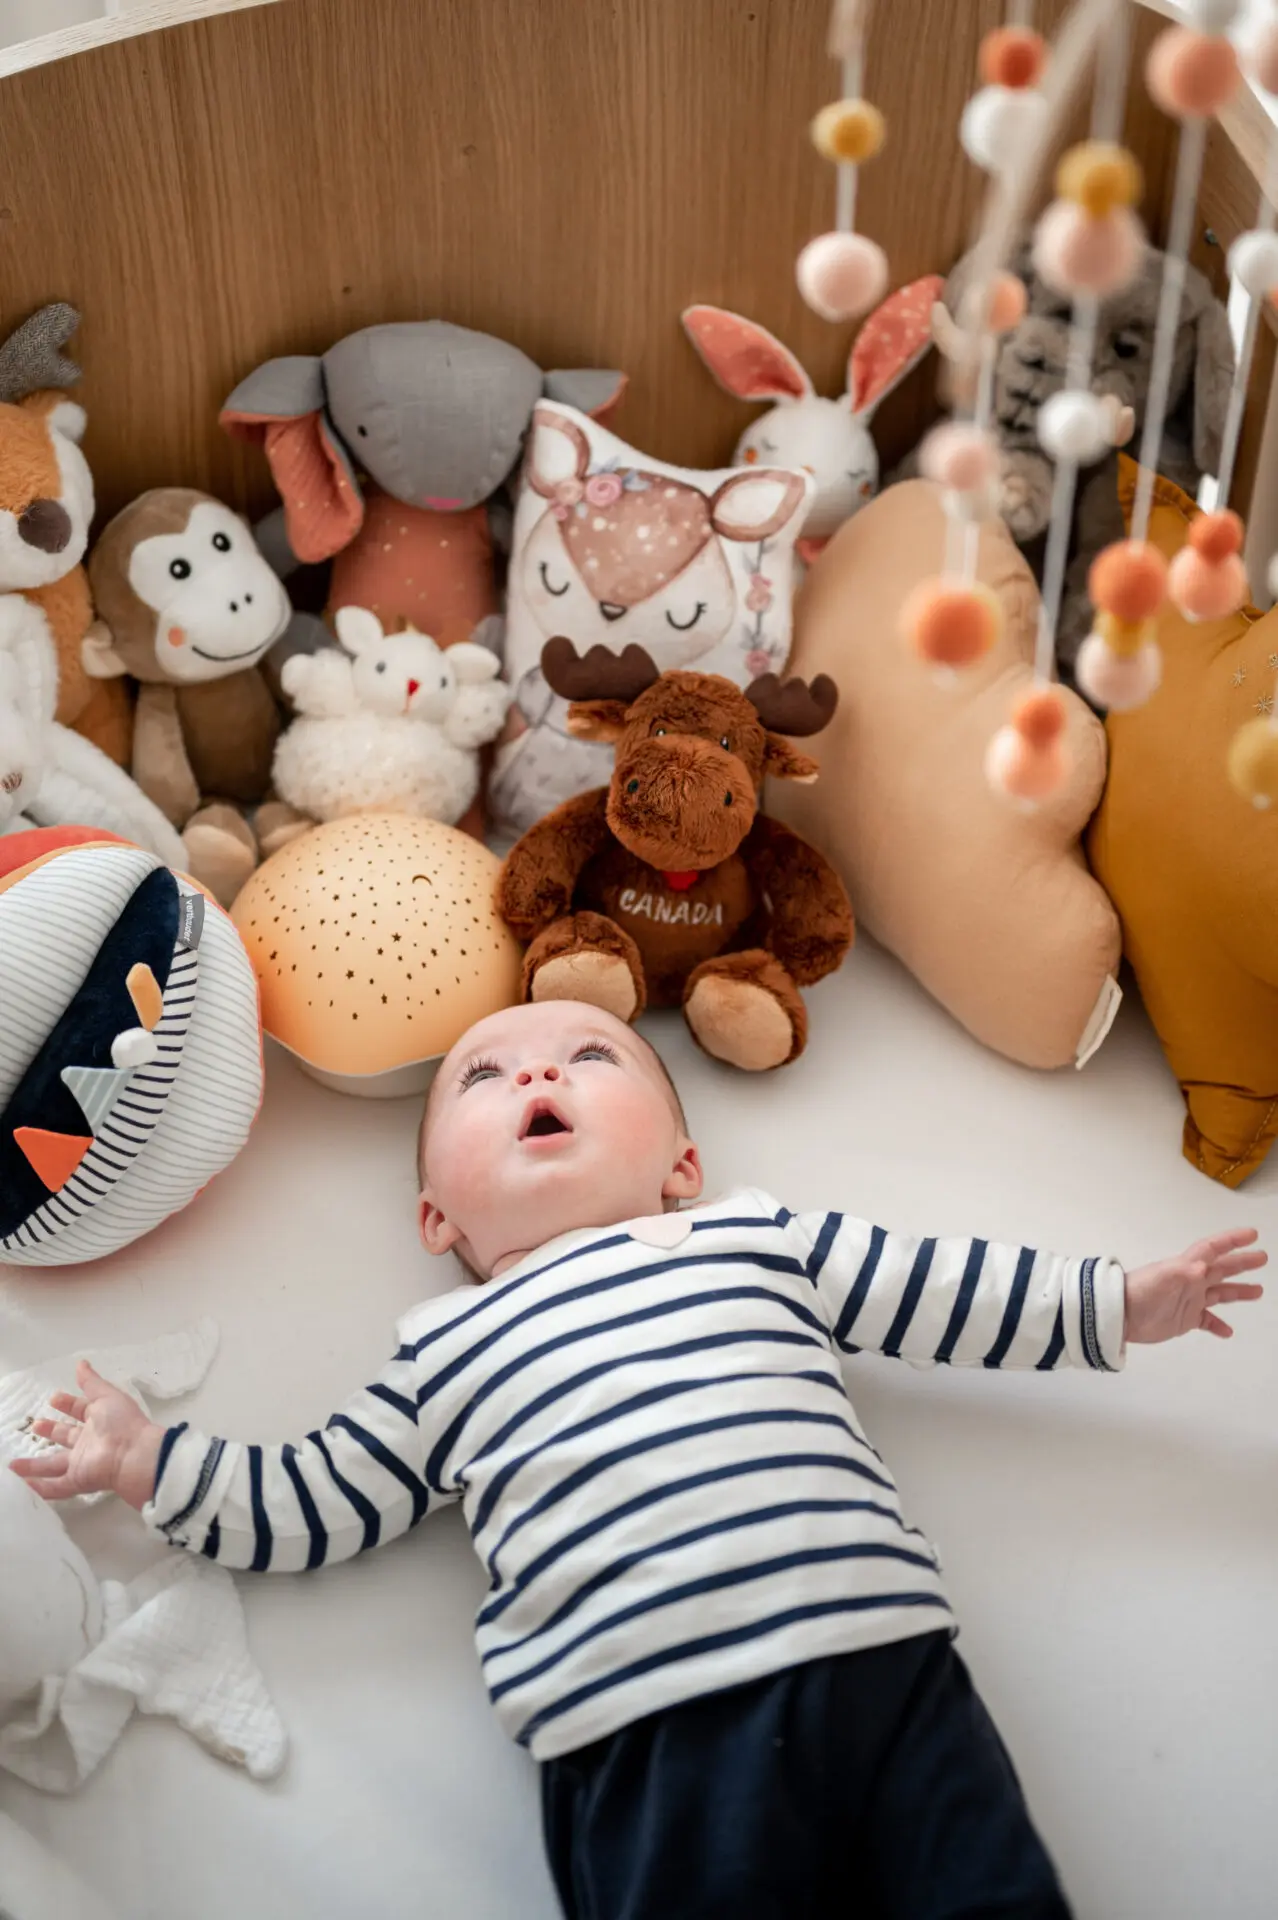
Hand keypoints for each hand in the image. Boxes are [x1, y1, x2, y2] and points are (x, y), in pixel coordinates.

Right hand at [7, 1359, 163, 1509]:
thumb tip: (80, 1363)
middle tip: (35, 1425)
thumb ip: (91, 1382)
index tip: (53, 1398)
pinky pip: (55, 1487)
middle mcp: (89, 1442)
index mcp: (98, 1420)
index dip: (67, 1404)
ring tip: (12, 1465)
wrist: (134, 1454)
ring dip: (34, 1466)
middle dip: (50, 1430)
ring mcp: (82, 1463)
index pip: (79, 1411)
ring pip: (53, 1465)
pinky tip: (23, 1487)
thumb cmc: (122, 1422)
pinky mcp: (77, 1480)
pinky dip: (40, 1489)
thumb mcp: (106, 1396)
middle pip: (65, 1437)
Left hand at [1125, 1230, 1265, 1343]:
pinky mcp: (1184, 1319)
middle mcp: (1191, 1281)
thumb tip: (1202, 1267)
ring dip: (1238, 1292)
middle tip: (1262, 1258)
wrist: (1120, 1316)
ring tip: (1258, 1292)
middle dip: (1242, 1263)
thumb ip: (1182, 1273)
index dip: (1232, 1240)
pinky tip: (1228, 1332)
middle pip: (1222, 1268)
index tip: (1252, 1234)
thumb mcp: (1161, 1279)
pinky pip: (1206, 1320)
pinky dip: (1217, 1325)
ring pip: (1219, 1293)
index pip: (1212, 1249)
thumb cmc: (1139, 1293)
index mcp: (1186, 1267)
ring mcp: (1189, 1300)